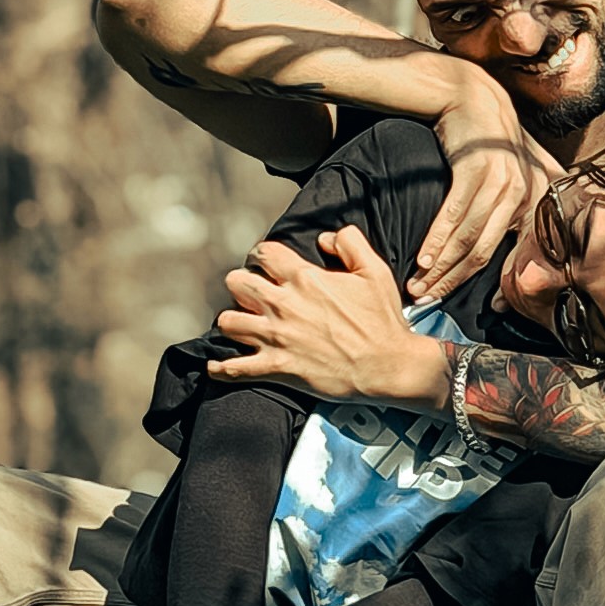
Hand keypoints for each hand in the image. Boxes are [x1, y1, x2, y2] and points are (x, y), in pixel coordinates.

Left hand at [208, 229, 448, 405]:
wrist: (387, 365)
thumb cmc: (382, 319)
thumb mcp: (375, 270)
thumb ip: (350, 243)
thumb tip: (324, 238)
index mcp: (305, 278)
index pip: (265, 254)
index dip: (264, 256)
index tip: (268, 265)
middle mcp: (284, 304)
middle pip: (237, 282)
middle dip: (242, 284)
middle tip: (253, 294)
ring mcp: (277, 337)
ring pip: (228, 321)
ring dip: (233, 321)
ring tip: (243, 324)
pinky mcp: (277, 367)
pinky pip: (235, 368)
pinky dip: (222, 367)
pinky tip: (217, 364)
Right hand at [409, 78, 556, 302]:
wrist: (470, 94)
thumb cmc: (489, 137)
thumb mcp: (517, 168)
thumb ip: (520, 204)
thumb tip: (516, 249)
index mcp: (536, 197)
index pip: (521, 250)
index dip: (507, 284)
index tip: (494, 308)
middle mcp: (523, 191)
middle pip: (486, 250)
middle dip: (455, 280)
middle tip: (431, 301)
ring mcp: (501, 179)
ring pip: (469, 237)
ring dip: (440, 266)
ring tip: (419, 286)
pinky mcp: (476, 168)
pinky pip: (454, 213)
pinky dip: (436, 239)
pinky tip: (422, 258)